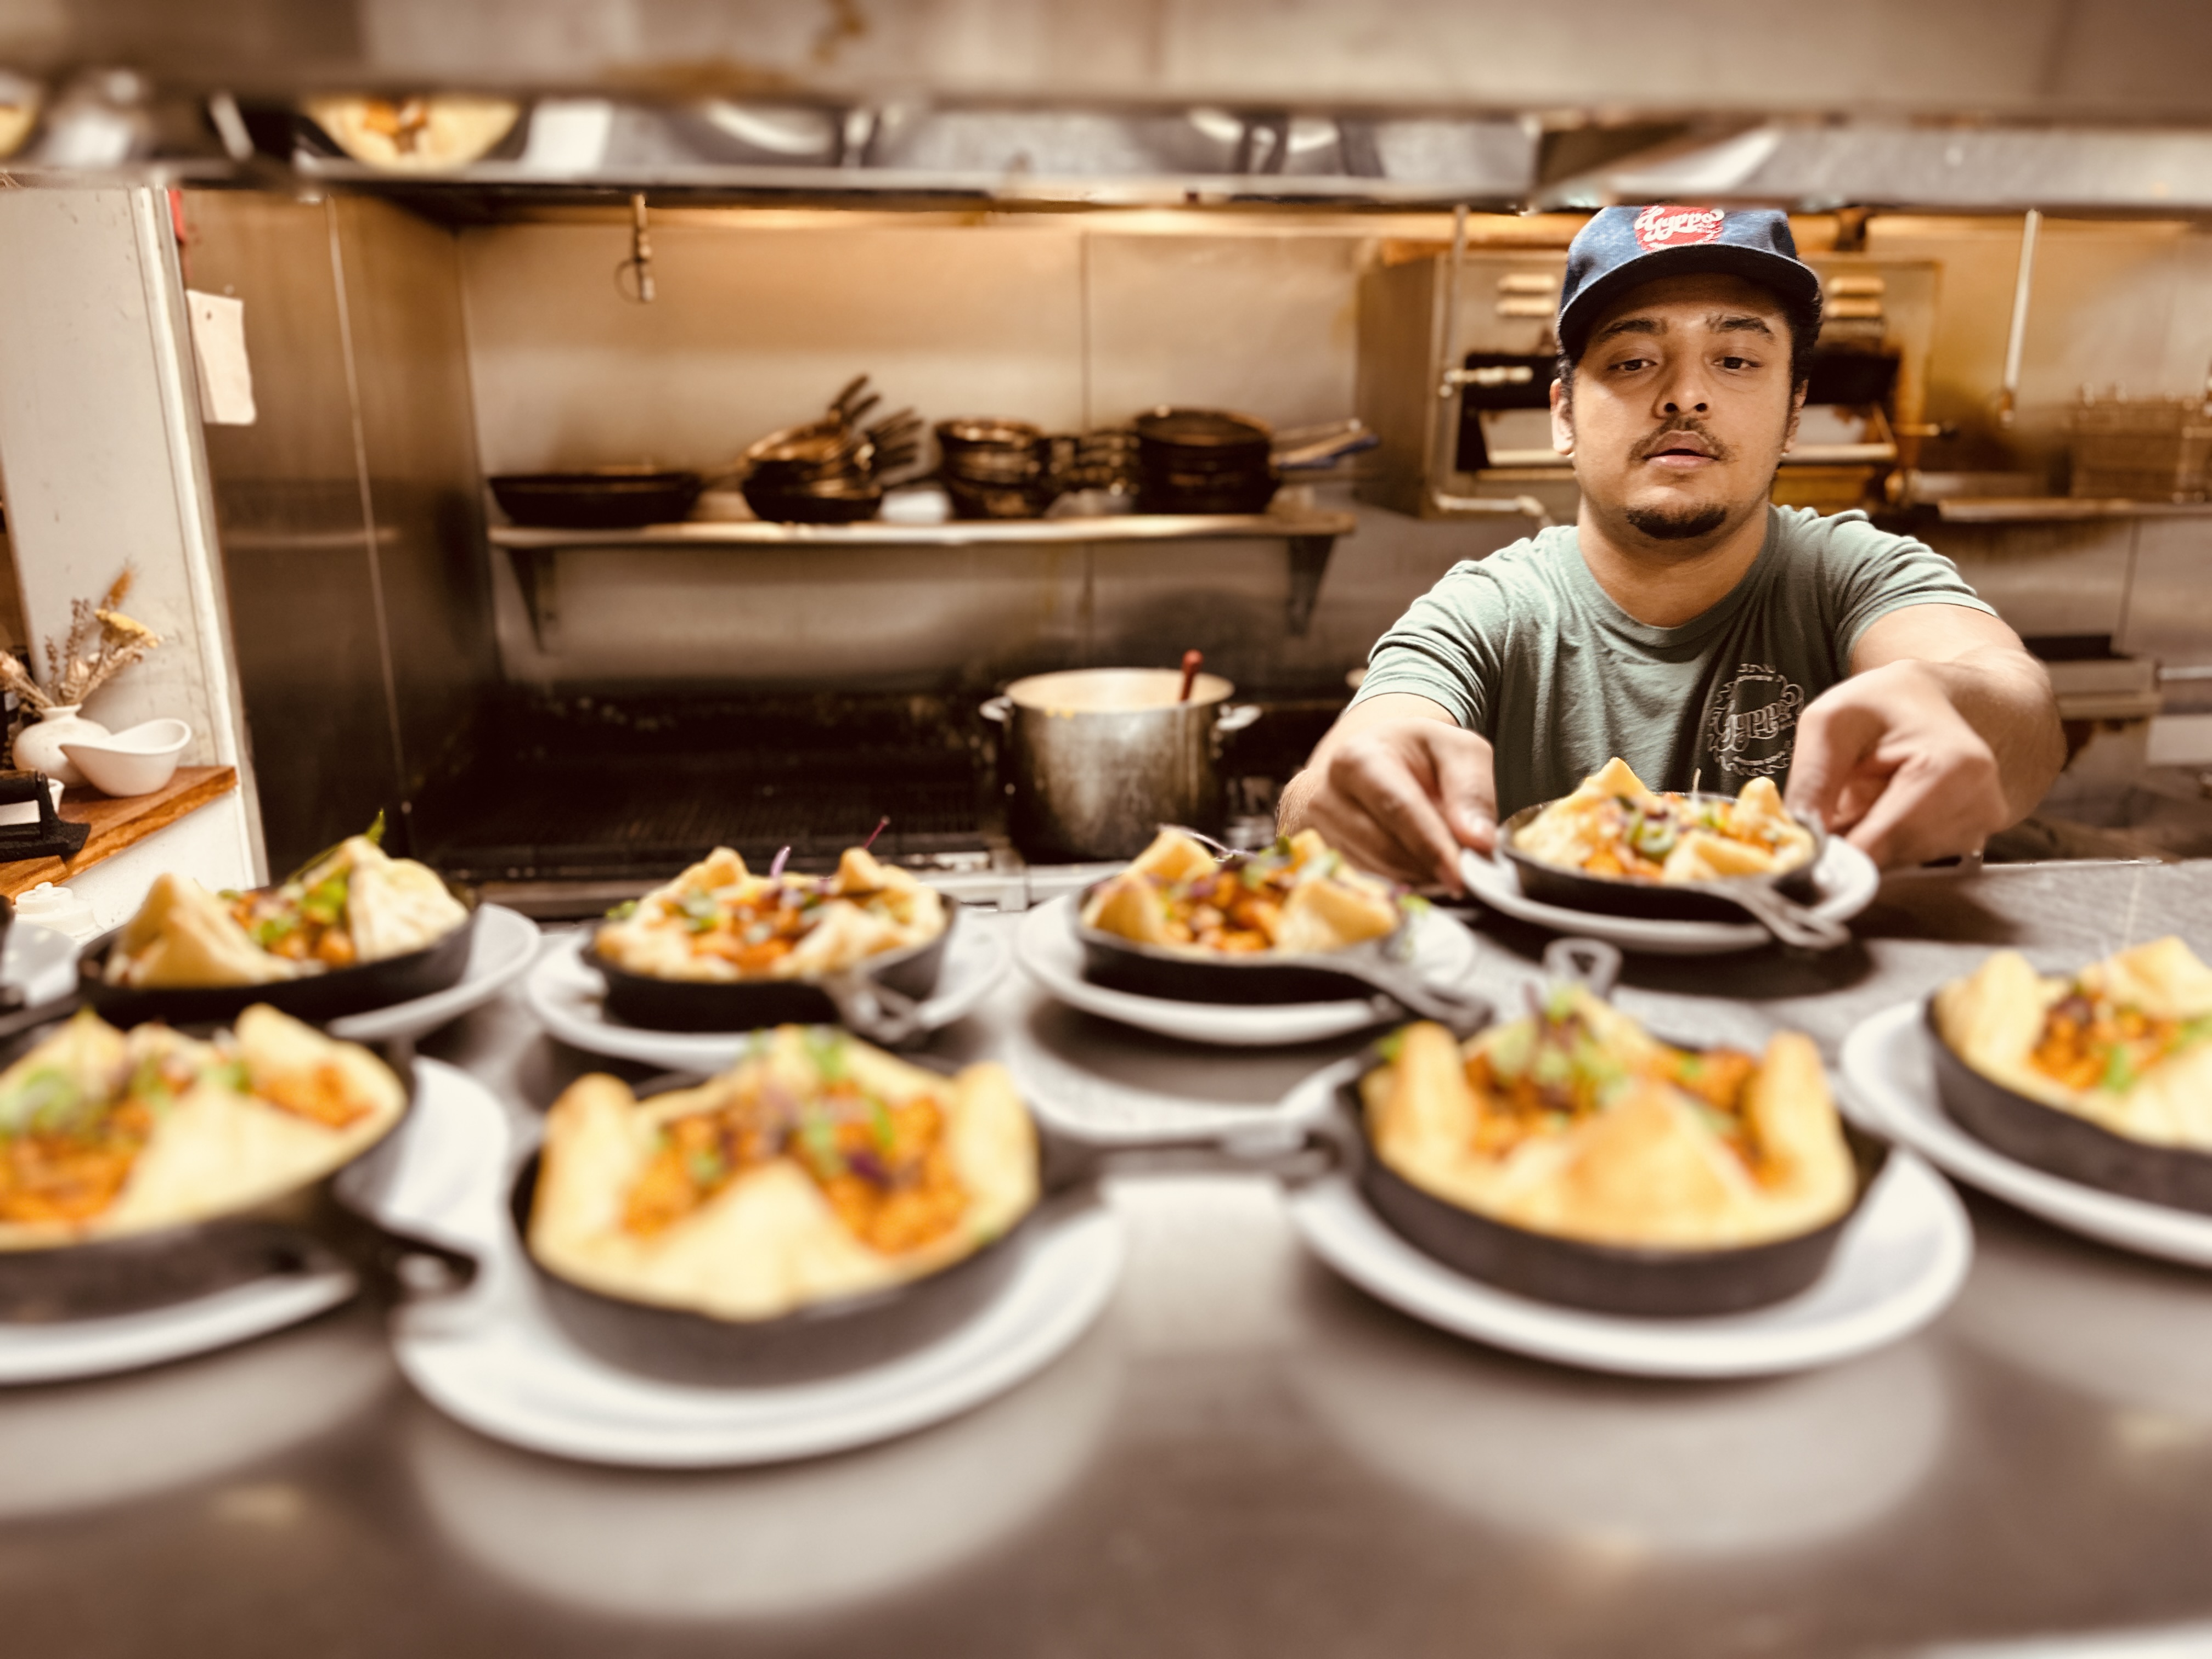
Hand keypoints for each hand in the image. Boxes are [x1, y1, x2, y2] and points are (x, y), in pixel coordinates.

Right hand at [1288, 720, 1497, 891]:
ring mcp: (1314, 832)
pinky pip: (1361, 887)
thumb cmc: (1416, 757)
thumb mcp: (1456, 752)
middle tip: (1466, 873)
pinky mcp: (1315, 860)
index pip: (1398, 810)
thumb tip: (1479, 843)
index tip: (1462, 877)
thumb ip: (1473, 791)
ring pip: (1373, 874)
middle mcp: (1326, 796)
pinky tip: (1415, 872)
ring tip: (1441, 865)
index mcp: (1358, 758)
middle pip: (1384, 849)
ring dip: (1416, 880)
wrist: (1367, 765)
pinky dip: (1397, 887)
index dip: (1432, 847)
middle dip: (1429, 868)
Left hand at [1785, 660, 2009, 867]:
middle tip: (1838, 802)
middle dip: (1852, 838)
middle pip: (1891, 855)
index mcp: (1952, 767)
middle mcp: (1981, 803)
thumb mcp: (1830, 720)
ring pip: (1899, 861)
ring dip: (1869, 837)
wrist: (1926, 700)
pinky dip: (1888, 839)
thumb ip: (1813, 778)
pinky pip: (1912, 857)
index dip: (1838, 849)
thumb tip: (1802, 839)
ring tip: (1869, 793)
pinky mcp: (1973, 837)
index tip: (1807, 846)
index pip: (1885, 840)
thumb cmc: (1880, 703)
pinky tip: (1888, 805)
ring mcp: (1982, 824)